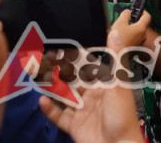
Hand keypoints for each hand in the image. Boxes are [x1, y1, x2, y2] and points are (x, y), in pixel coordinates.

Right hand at [39, 27, 144, 142]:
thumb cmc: (122, 116)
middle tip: (42, 59)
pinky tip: (42, 100)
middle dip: (59, 71)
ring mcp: (83, 112)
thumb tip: (115, 32)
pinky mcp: (75, 127)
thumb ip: (115, 58)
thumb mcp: (119, 84)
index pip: (87, 67)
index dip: (75, 57)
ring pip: (64, 97)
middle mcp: (92, 97)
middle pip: (72, 81)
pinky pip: (59, 117)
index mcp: (105, 85)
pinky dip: (50, 109)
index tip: (61, 46)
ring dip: (52, 88)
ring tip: (38, 77)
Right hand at [112, 8, 151, 48]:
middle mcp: (143, 36)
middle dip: (134, 21)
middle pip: (141, 24)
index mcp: (141, 28)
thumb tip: (128, 12)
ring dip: (131, 29)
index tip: (138, 10)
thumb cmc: (119, 42)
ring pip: (137, 32)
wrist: (116, 57)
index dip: (143, 11)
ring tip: (121, 29)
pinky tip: (120, 37)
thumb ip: (125, 15)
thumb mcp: (120, 23)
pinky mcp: (135, 48)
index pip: (147, 16)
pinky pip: (134, 38)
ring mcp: (139, 43)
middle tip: (126, 19)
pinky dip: (129, 36)